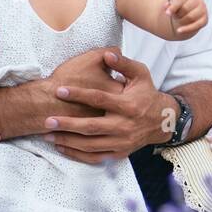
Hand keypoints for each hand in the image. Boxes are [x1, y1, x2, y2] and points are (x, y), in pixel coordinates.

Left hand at [45, 48, 168, 163]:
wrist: (164, 121)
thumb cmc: (147, 94)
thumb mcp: (141, 75)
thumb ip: (124, 64)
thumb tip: (108, 54)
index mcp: (128, 105)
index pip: (99, 99)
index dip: (78, 94)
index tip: (59, 90)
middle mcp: (124, 126)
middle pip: (91, 127)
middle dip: (68, 124)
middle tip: (48, 121)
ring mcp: (122, 142)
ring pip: (90, 145)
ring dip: (68, 141)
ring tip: (48, 135)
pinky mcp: (119, 153)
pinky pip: (95, 158)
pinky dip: (77, 155)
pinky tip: (62, 147)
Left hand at [164, 0, 206, 38]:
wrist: (187, 14)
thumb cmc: (179, 7)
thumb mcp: (173, 4)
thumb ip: (169, 4)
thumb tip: (166, 6)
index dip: (173, 7)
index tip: (167, 13)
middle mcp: (198, 0)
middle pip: (185, 9)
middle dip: (177, 14)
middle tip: (174, 16)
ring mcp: (203, 10)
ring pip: (190, 17)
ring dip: (181, 21)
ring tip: (178, 20)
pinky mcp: (205, 20)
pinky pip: (196, 25)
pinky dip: (186, 29)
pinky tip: (179, 30)